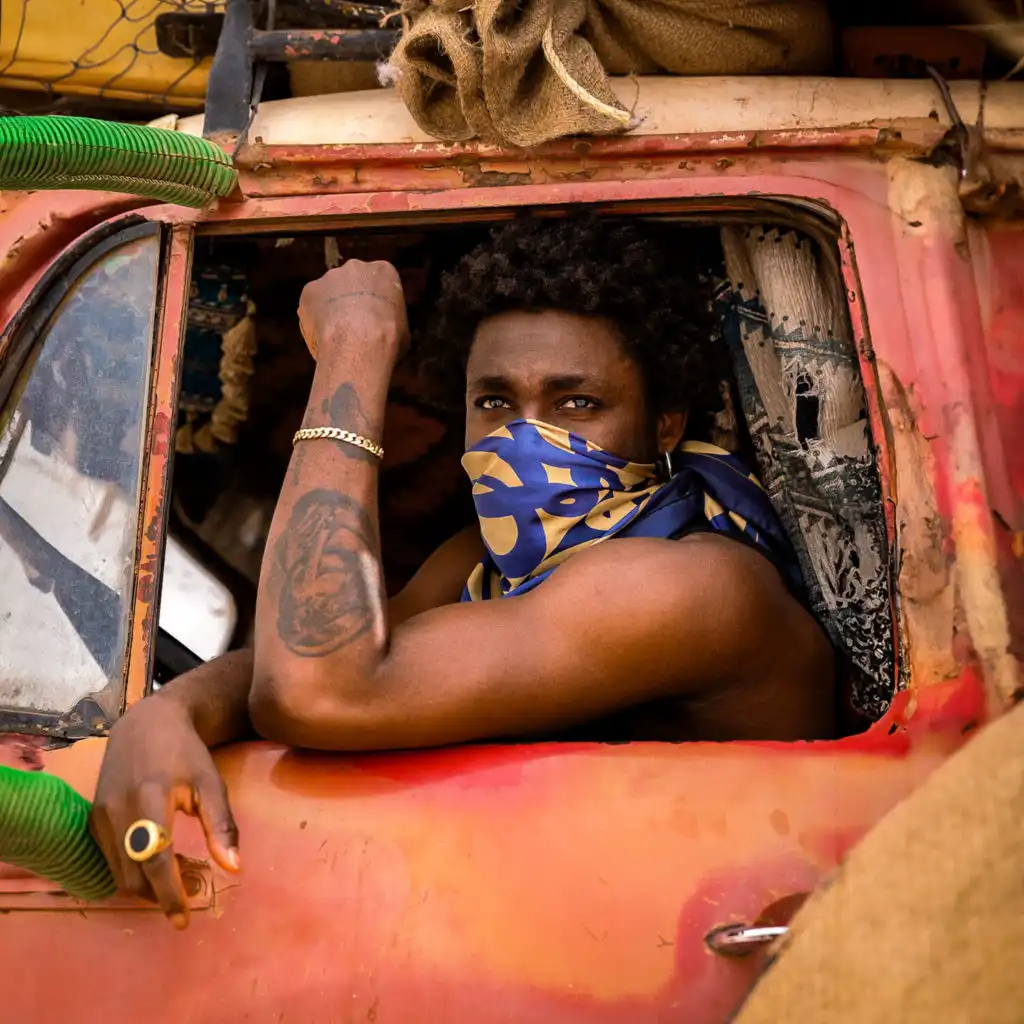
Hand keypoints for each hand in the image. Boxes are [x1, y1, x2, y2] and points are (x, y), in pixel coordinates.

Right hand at [89, 695, 239, 928]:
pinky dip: (131, 870)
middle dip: (158, 895)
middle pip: (133, 875)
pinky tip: (154, 862)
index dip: (169, 895)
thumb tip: (233, 869)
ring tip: (174, 879)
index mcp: (150, 799)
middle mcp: (117, 810)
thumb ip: (221, 826)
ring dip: (144, 886)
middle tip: (186, 895)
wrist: (146, 723)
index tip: (184, 919)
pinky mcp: (92, 817)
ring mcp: (100, 815)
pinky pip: (109, 859)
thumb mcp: (210, 783)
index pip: (156, 862)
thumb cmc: (186, 752)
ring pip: (117, 872)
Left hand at [298, 260, 409, 361]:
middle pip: (352, 280)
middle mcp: (356, 266)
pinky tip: (322, 335)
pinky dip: (315, 318)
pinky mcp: (310, 290)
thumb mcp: (402, 328)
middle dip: (351, 299)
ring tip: (336, 333)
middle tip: (354, 324)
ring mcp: (330, 276)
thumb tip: (385, 330)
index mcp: (384, 271)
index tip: (374, 316)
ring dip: (332, 308)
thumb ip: (389, 319)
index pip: (379, 280)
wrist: (360, 343)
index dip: (375, 300)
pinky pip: (312, 304)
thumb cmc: (388, 336)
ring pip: (329, 292)